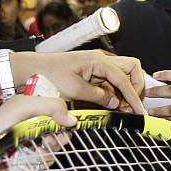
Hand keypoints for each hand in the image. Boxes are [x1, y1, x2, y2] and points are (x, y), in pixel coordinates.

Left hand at [0, 95, 76, 170]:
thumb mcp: (21, 106)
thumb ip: (49, 106)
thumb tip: (71, 118)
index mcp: (28, 111)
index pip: (54, 116)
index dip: (62, 124)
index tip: (63, 133)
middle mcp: (26, 127)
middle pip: (53, 135)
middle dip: (54, 142)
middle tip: (48, 146)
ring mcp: (21, 145)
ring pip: (46, 152)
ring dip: (45, 156)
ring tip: (35, 156)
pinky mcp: (16, 162)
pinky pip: (34, 166)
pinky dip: (33, 166)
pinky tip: (24, 165)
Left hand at [21, 50, 145, 114]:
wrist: (30, 69)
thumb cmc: (49, 75)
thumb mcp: (74, 89)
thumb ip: (98, 96)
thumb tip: (116, 103)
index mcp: (98, 60)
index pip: (124, 77)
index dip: (133, 96)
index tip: (139, 110)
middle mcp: (101, 60)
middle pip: (130, 69)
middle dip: (135, 87)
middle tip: (133, 105)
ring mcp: (97, 66)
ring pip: (122, 77)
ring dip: (125, 92)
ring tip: (124, 109)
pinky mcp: (92, 74)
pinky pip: (110, 83)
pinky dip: (115, 94)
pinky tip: (113, 105)